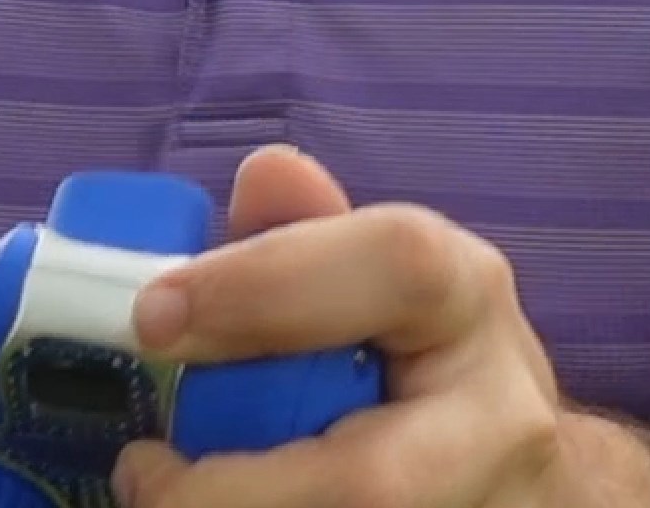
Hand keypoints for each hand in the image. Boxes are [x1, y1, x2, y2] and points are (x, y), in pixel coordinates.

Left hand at [110, 145, 586, 507]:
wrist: (506, 457)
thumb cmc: (415, 347)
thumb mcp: (368, 276)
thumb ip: (304, 235)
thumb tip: (264, 176)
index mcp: (467, 297)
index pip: (396, 267)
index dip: (266, 288)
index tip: (153, 319)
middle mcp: (500, 414)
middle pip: (376, 482)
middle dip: (235, 490)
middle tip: (143, 468)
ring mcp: (489, 504)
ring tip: (165, 493)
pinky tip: (222, 506)